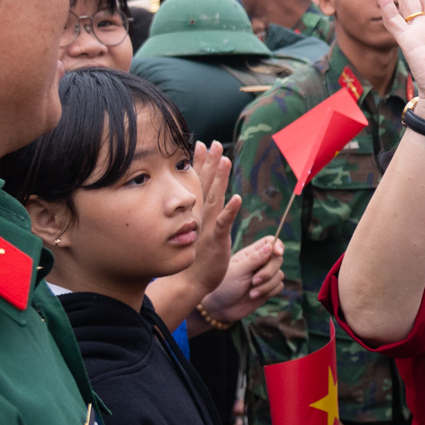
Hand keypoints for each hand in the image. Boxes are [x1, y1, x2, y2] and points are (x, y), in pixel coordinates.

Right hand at [184, 141, 242, 297]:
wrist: (188, 281)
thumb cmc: (192, 257)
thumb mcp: (193, 232)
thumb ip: (194, 214)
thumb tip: (193, 202)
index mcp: (195, 213)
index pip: (197, 183)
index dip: (199, 163)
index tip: (201, 144)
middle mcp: (200, 216)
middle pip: (204, 185)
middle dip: (209, 163)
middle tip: (214, 143)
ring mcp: (207, 227)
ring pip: (214, 198)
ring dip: (219, 179)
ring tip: (225, 160)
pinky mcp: (216, 240)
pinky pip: (224, 223)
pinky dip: (229, 211)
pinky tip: (236, 198)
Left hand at [199, 236, 284, 324]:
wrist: (220, 308)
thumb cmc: (223, 287)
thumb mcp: (238, 271)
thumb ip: (254, 259)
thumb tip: (270, 246)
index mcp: (250, 254)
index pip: (269, 242)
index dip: (277, 245)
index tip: (278, 253)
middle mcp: (259, 263)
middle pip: (277, 259)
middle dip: (268, 272)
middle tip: (254, 281)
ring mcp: (264, 276)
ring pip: (279, 275)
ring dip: (267, 285)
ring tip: (251, 293)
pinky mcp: (267, 289)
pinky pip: (279, 286)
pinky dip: (269, 292)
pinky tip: (255, 296)